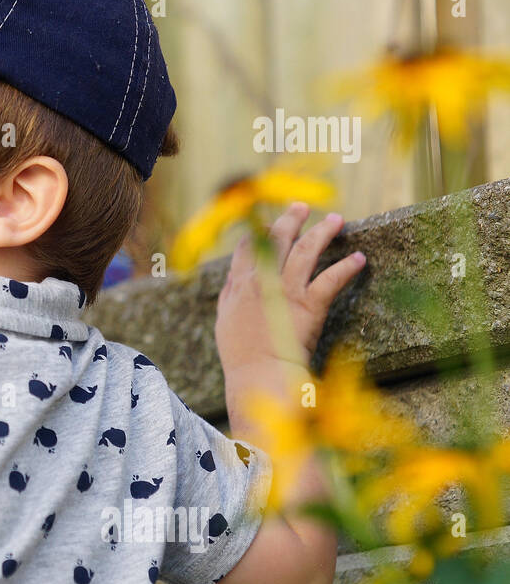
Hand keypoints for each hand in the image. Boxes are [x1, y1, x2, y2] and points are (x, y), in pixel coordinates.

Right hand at [216, 201, 366, 371]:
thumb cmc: (241, 356)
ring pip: (305, 251)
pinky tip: (359, 258)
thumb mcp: (225, 322)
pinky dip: (347, 267)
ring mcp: (285, 291)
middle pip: (277, 240)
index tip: (269, 224)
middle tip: (302, 207)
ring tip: (336, 220)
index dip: (259, 232)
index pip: (248, 247)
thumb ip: (229, 297)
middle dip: (291, 220)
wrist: (258, 376)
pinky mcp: (309, 305)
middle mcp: (262, 282)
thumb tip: (232, 280)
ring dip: (322, 232)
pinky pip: (331, 279)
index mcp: (240, 286)